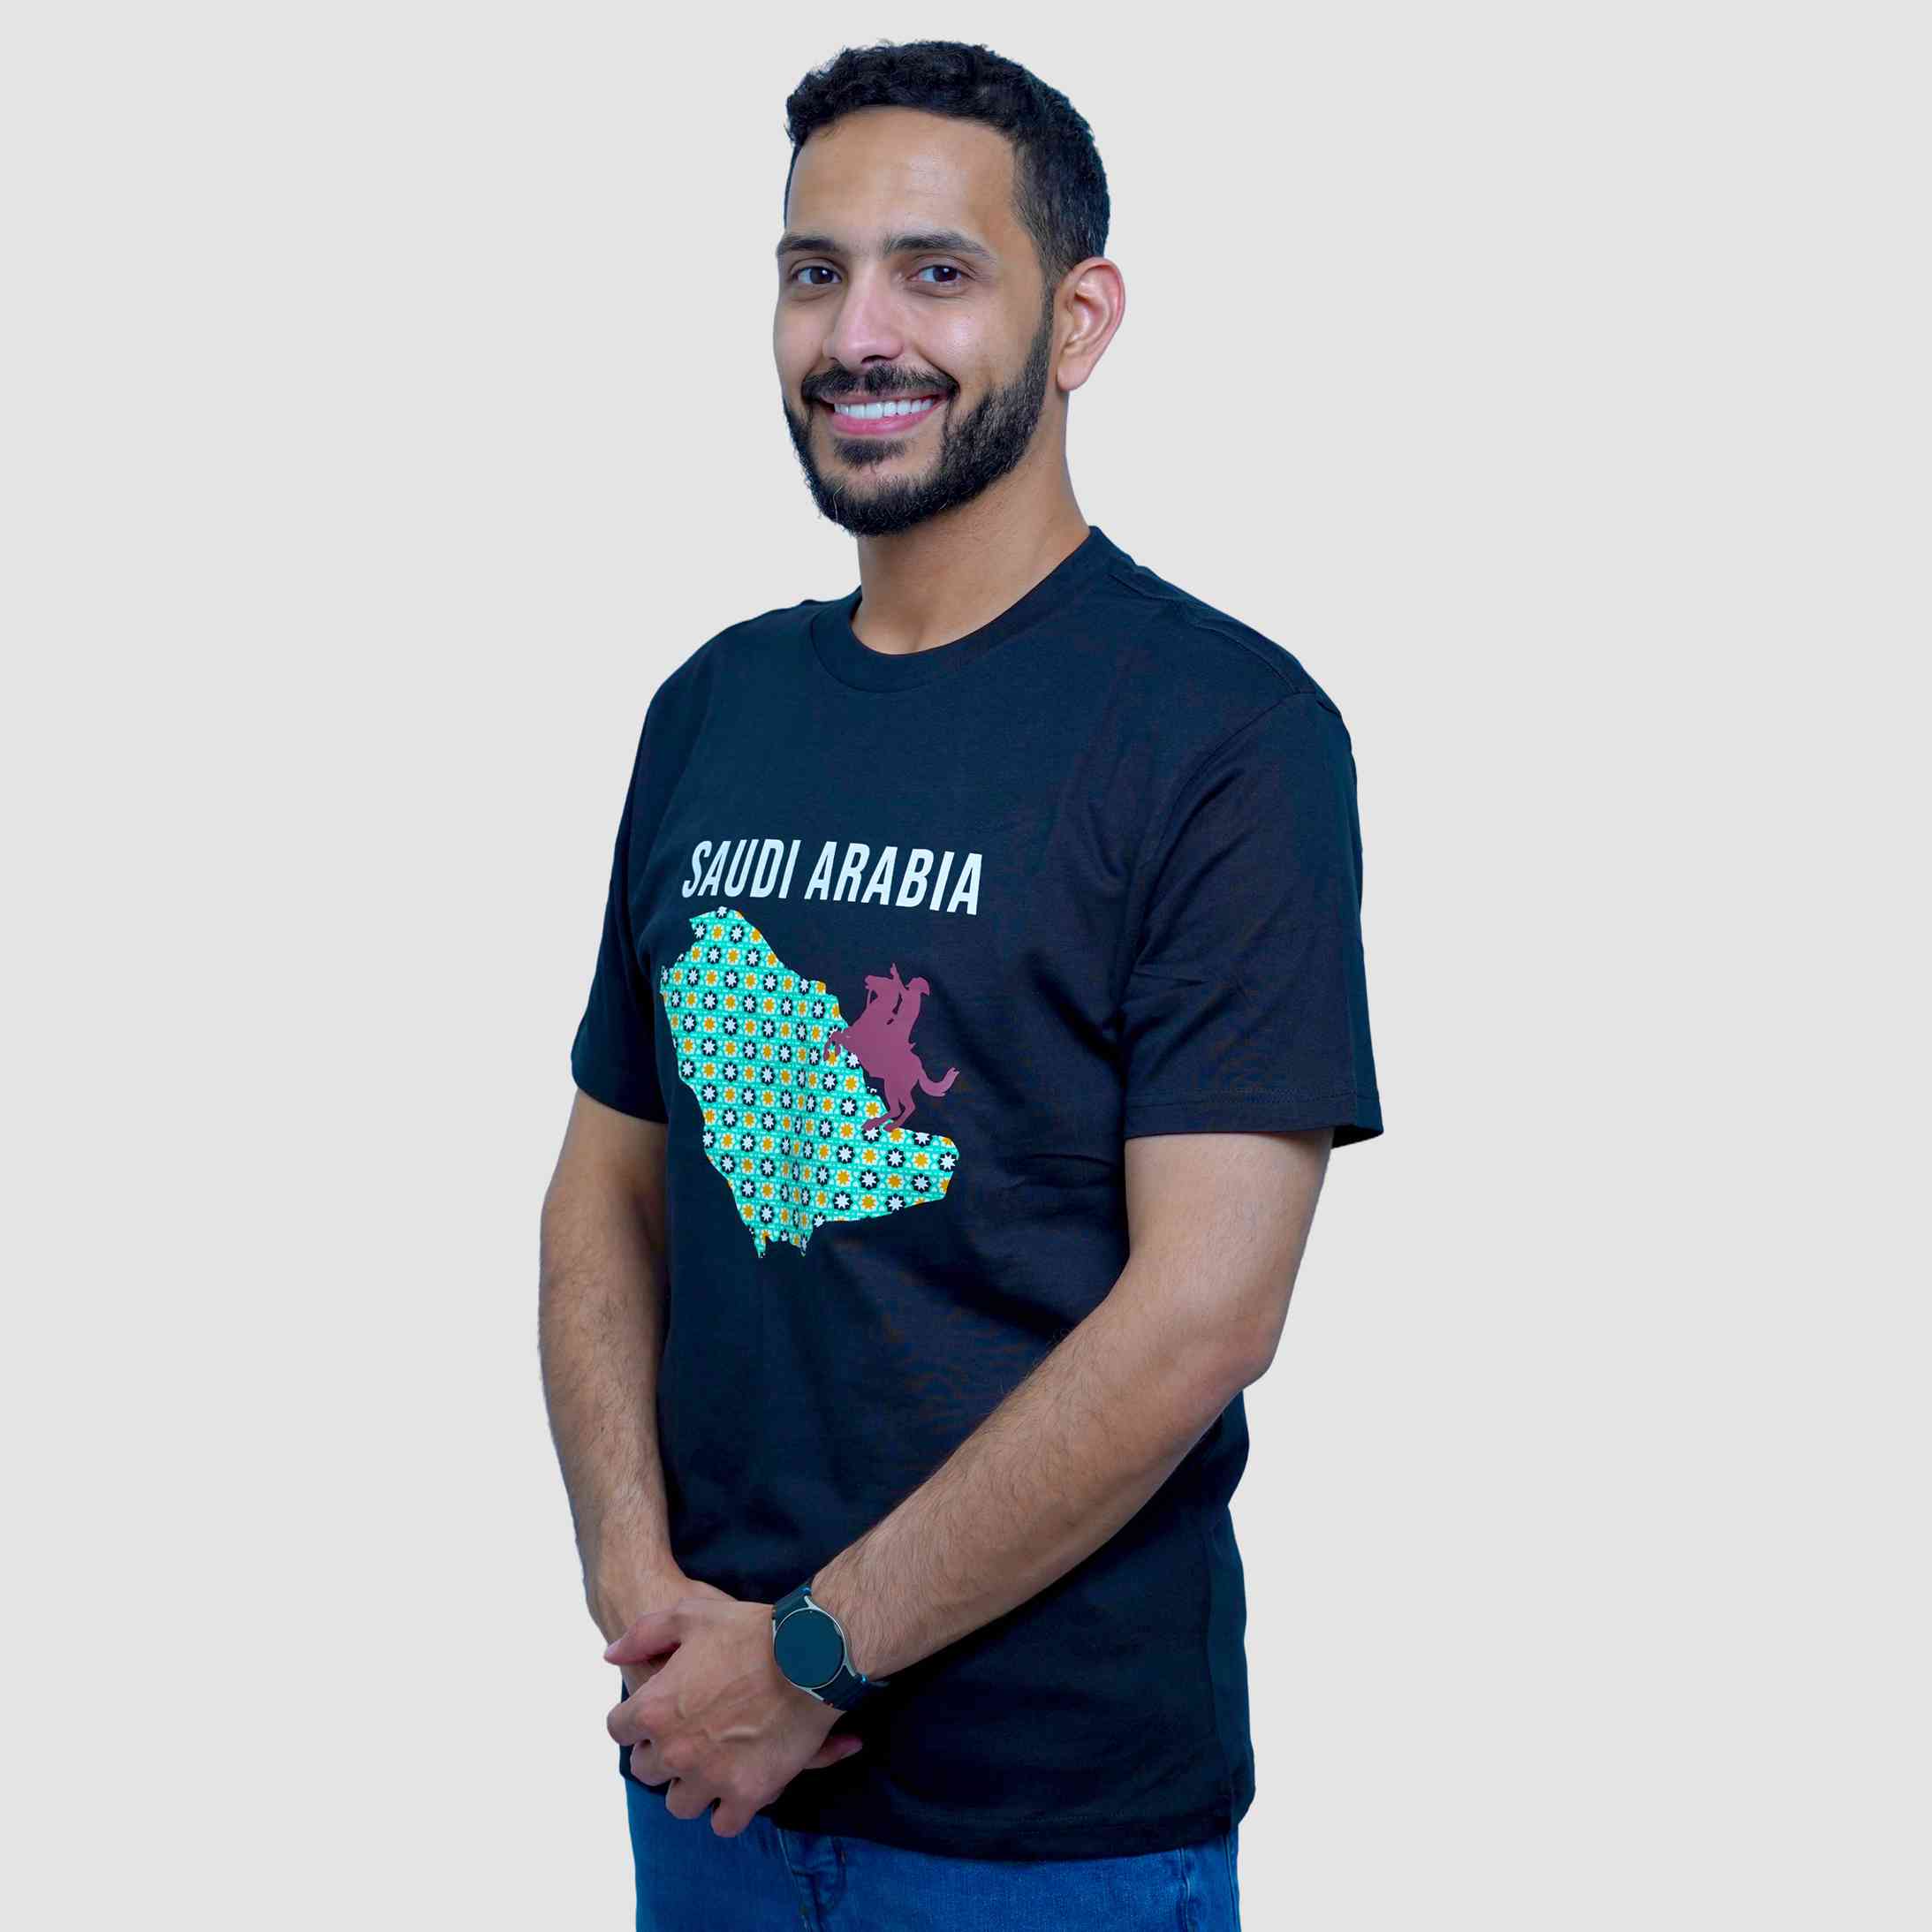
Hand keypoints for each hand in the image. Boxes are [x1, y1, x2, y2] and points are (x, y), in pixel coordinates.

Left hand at [604, 1593, 863, 1834]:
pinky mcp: (748, 1793)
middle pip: (647, 1770)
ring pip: (681, 1804)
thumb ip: (643, 1634)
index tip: (657, 1715)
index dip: (637, 1720)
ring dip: (692, 1787)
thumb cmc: (749, 1631)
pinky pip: (724, 1823)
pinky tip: (740, 1786)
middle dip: (662, 1754)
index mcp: (655, 1709)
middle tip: (689, 1737)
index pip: (619, 1730)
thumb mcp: (690, 1614)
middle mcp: (675, 1750)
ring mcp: (711, 1776)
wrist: (810, 1654)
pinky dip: (730, 1809)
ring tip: (713, 1765)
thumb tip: (610, 1655)